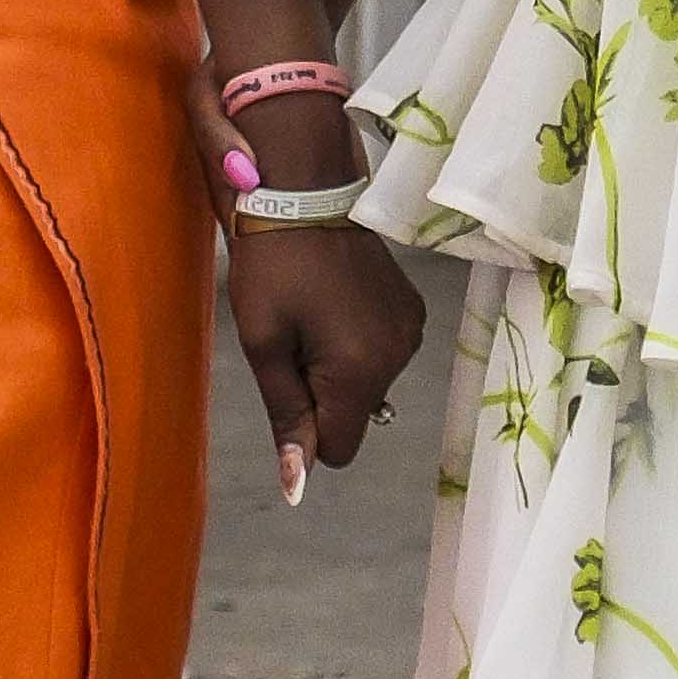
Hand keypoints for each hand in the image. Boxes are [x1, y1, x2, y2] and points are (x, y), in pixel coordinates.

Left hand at [232, 222, 424, 479]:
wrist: (304, 191)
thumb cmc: (271, 266)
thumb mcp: (265, 345)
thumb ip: (286, 417)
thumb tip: (297, 487)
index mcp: (359, 371)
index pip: (339, 449)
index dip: (305, 429)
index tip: (285, 378)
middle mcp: (398, 356)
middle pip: (354, 416)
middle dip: (320, 393)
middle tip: (292, 336)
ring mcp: (411, 331)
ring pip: (367, 386)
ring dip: (337, 368)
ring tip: (312, 313)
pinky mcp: (413, 310)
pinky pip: (381, 354)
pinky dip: (356, 344)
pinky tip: (334, 303)